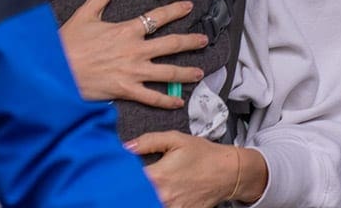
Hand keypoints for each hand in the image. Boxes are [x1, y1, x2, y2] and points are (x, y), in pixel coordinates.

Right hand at [59, 0, 207, 105]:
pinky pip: (152, 97)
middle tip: (204, 40)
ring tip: (200, 72)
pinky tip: (178, 101)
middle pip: (171, 45)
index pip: (157, 17)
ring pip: (168, 72)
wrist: (57, 69)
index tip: (189, 6)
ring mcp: (133, 71)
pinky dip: (167, 100)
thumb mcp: (85, 13)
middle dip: (190, 42)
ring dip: (186, 72)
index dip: (175, 10)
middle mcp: (135, 50)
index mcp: (126, 30)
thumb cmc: (69, 42)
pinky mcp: (126, 90)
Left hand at [131, 132, 265, 207]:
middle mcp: (164, 196)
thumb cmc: (201, 153)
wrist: (228, 172)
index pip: (127, 180)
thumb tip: (125, 147)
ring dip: (141, 196)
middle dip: (128, 188)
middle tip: (122, 180)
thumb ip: (148, 141)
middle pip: (134, 196)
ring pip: (147, 203)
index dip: (118, 175)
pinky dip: (155, 201)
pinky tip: (152, 194)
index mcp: (159, 176)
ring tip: (136, 188)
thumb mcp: (174, 139)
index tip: (113, 170)